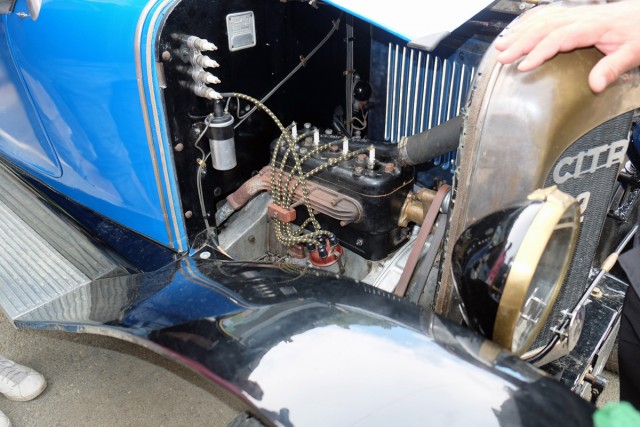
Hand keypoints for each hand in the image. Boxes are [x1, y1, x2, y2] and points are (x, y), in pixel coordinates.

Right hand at [494, 1, 639, 92]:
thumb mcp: (634, 53)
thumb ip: (613, 68)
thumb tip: (595, 85)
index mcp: (593, 26)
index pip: (559, 37)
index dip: (539, 51)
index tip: (523, 66)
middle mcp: (581, 17)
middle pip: (544, 27)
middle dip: (520, 43)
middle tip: (502, 58)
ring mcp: (576, 14)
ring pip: (542, 20)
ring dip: (519, 33)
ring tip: (500, 46)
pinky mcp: (574, 14)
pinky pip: (547, 15)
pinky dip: (529, 23)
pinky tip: (517, 31)